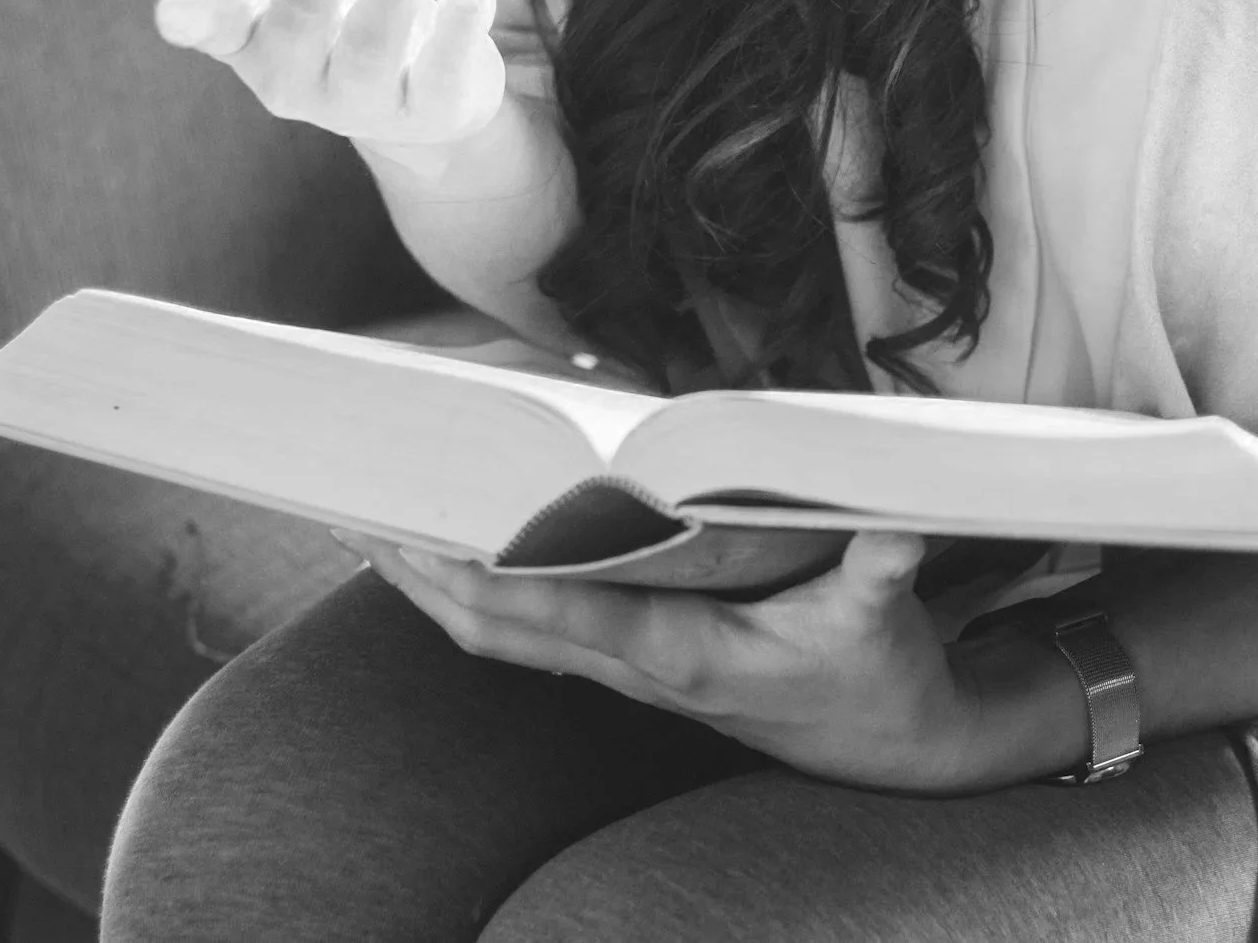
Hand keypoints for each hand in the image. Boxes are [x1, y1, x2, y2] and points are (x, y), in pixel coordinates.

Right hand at [151, 0, 506, 161]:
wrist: (410, 74)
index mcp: (246, 26)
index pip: (214, 22)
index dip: (196, 15)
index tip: (178, 8)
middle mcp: (295, 73)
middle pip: (304, 9)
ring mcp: (362, 100)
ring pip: (374, 43)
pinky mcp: (431, 110)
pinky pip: (441, 74)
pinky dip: (458, 26)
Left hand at [335, 530, 1046, 794]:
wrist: (890, 746)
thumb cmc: (880, 674)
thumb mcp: (886, 614)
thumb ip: (884, 560)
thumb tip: (896, 513)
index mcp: (687, 654)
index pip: (569, 615)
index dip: (494, 580)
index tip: (432, 536)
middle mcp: (642, 669)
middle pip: (503, 629)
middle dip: (427, 577)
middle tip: (361, 510)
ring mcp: (629, 674)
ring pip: (504, 638)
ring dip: (433, 590)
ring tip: (372, 527)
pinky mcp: (633, 666)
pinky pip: (531, 634)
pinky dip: (475, 598)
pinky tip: (445, 559)